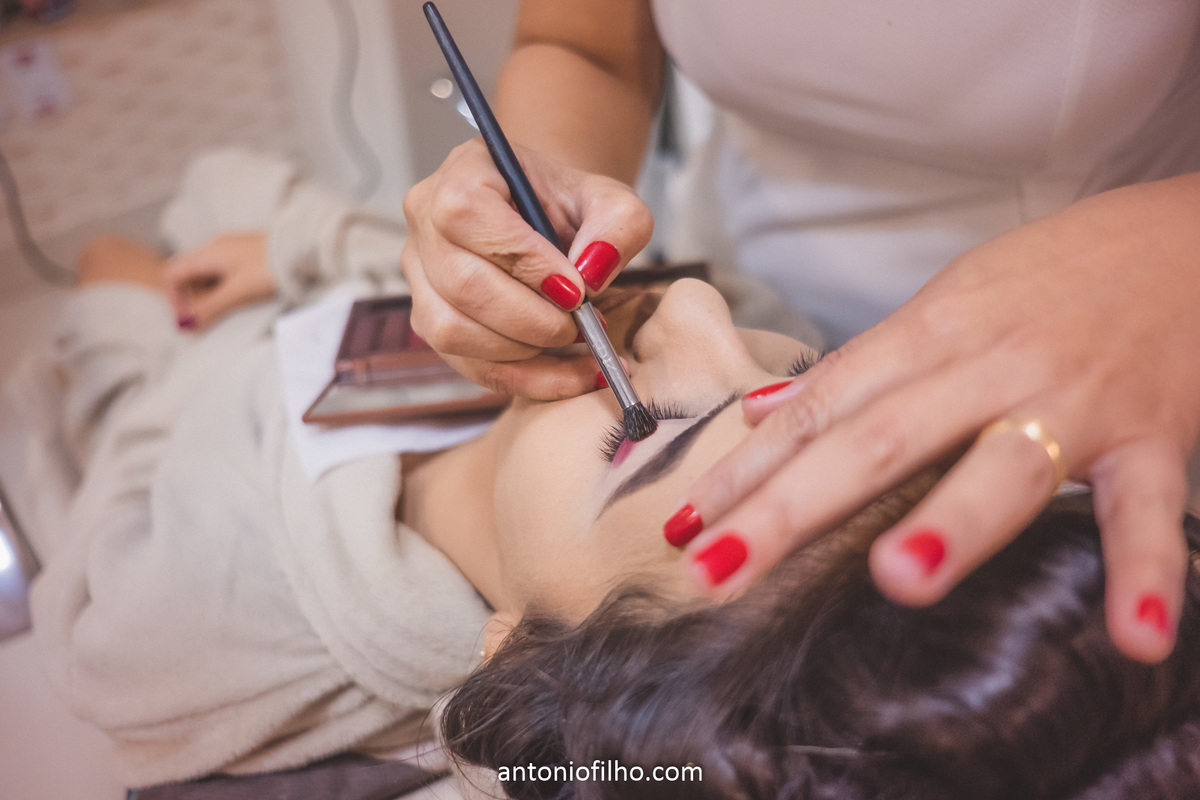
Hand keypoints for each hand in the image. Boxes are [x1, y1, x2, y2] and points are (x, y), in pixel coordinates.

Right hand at [163, 233, 275, 330]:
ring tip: (222, 310)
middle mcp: (215, 248)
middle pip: (187, 274)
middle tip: (205, 318)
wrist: (304, 249)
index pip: (173, 273)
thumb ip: (211, 307)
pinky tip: (235, 299)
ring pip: (205, 275)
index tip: (188, 318)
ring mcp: (230, 250)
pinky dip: (221, 288)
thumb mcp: (239, 291)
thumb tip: (185, 325)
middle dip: (191, 299)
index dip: (175, 298)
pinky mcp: (245, 255)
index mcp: (209, 252)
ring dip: (206, 295)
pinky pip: (222, 273)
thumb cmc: (272, 267)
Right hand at [400, 139, 653, 398]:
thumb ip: (618, 226)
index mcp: (463, 174)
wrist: (548, 225)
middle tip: (583, 325)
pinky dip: (524, 379)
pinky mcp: (430, 322)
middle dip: (532, 319)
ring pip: (453, 331)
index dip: (524, 262)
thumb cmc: (571, 208)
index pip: (469, 216)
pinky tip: (569, 375)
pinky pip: (466, 365)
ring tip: (578, 345)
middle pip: (462, 284)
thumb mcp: (611, 202)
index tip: (576, 290)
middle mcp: (426, 223)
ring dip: (524, 352)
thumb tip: (591, 274)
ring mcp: (420, 277)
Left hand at [670, 172, 1199, 663]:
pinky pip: (1151, 506)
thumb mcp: (944, 304)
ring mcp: (1073, 400)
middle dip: (792, 508)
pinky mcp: (1157, 432)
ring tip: (894, 579)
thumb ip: (858, 368)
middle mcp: (989, 365)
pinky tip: (1133, 637)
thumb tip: (766, 410)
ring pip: (1004, 463)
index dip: (749, 469)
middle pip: (878, 442)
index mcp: (930, 334)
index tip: (686, 525)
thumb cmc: (1056, 276)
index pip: (822, 408)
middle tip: (718, 571)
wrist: (1189, 235)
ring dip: (953, 523)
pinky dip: (1147, 568)